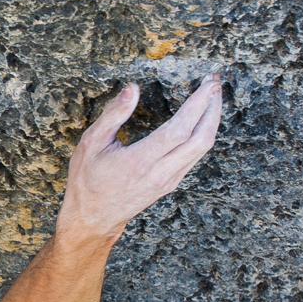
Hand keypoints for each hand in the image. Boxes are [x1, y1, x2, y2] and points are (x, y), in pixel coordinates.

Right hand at [56, 74, 221, 241]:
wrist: (93, 218)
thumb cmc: (87, 180)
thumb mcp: (90, 143)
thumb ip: (112, 115)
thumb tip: (132, 88)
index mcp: (139, 161)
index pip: (179, 130)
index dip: (198, 105)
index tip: (208, 83)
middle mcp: (159, 173)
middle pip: (200, 139)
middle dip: (213, 107)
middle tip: (215, 82)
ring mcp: (168, 180)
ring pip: (202, 148)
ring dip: (212, 120)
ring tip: (212, 95)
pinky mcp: (170, 183)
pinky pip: (195, 156)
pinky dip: (203, 133)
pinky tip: (202, 118)